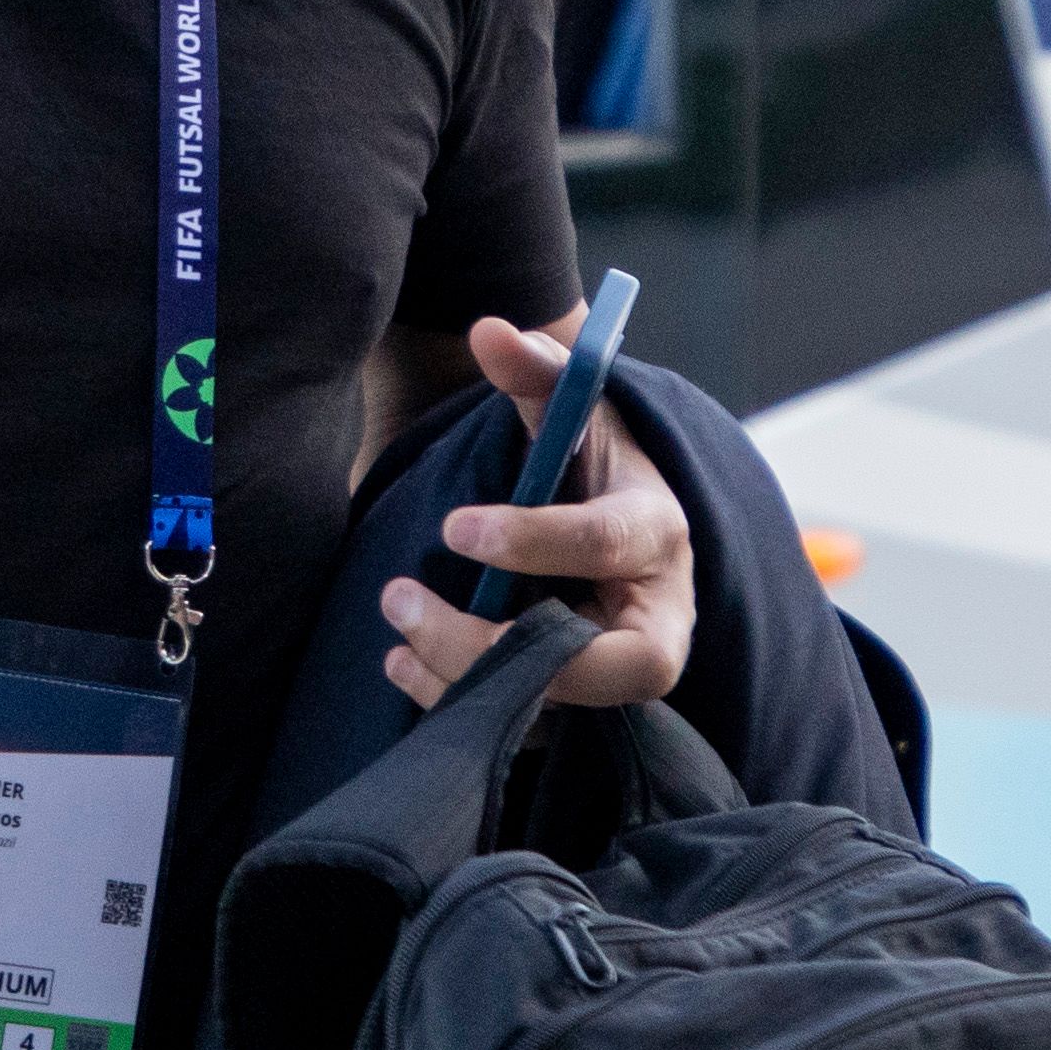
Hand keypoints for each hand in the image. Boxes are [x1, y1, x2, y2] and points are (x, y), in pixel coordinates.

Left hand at [378, 315, 697, 712]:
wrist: (604, 514)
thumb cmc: (589, 457)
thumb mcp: (571, 407)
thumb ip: (535, 371)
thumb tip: (490, 329)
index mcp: (657, 530)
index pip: (606, 543)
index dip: (531, 539)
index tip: (454, 527)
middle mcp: (655, 613)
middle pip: (604, 661)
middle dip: (500, 645)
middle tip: (406, 606)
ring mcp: (619, 667)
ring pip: (558, 702)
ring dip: (466, 680)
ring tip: (393, 637)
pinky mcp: (581, 699)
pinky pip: (528, 719)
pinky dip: (462, 702)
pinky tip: (402, 665)